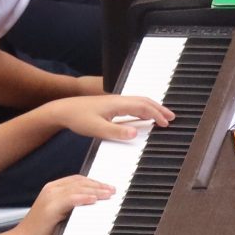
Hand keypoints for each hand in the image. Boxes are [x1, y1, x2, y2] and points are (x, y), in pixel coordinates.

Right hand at [16, 175, 114, 234]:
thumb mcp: (58, 217)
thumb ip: (71, 210)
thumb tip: (91, 209)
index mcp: (52, 189)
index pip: (77, 180)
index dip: (94, 182)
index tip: (107, 188)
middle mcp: (51, 189)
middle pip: (80, 182)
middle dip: (98, 185)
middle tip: (113, 190)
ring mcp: (50, 197)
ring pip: (78, 188)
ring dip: (96, 190)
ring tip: (109, 194)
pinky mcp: (50, 207)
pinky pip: (71, 199)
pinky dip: (85, 198)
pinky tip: (95, 200)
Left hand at [45, 92, 175, 141]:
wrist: (63, 110)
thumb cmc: (77, 118)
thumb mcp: (97, 129)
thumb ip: (116, 132)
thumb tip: (135, 133)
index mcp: (117, 104)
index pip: (143, 106)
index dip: (157, 114)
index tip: (167, 123)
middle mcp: (117, 100)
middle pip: (144, 101)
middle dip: (159, 109)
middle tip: (172, 117)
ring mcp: (114, 102)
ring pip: (138, 102)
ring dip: (152, 108)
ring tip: (161, 117)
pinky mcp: (109, 106)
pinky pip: (131, 106)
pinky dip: (142, 110)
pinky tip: (142, 117)